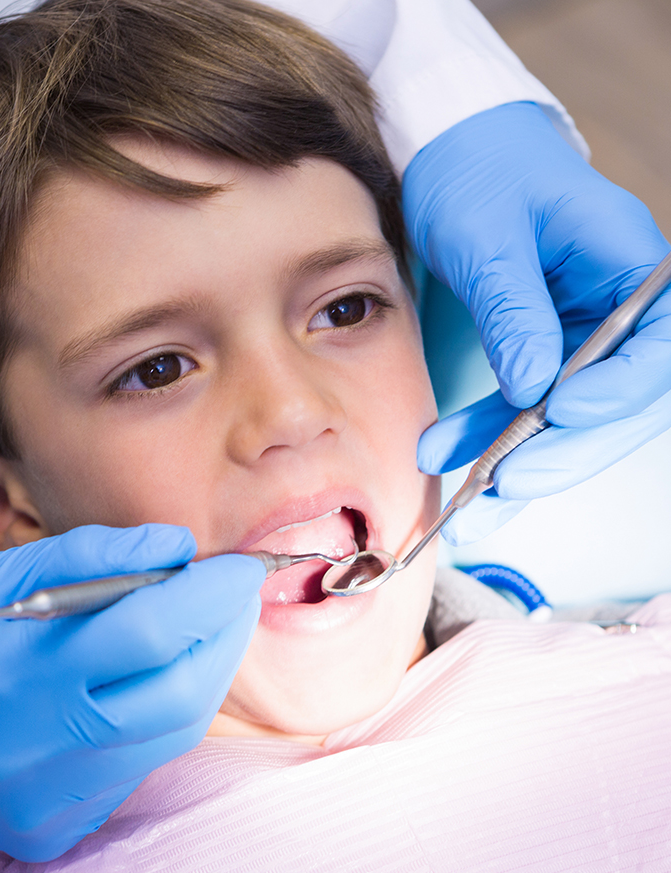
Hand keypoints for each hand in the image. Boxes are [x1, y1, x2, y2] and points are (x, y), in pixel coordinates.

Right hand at [0, 524, 263, 860]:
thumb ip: (87, 556)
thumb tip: (176, 548)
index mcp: (8, 668)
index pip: (146, 631)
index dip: (208, 595)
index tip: (238, 565)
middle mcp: (29, 745)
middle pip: (177, 697)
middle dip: (224, 637)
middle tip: (233, 596)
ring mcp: (41, 800)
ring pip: (167, 739)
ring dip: (200, 677)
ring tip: (199, 632)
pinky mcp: (46, 832)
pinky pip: (132, 772)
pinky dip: (153, 721)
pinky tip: (142, 686)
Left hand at [404, 102, 670, 543]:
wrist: (450, 151)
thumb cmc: (476, 170)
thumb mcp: (485, 236)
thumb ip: (514, 310)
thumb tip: (534, 388)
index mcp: (629, 261)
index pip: (657, 345)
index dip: (619, 390)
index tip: (560, 412)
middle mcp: (618, 302)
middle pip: (619, 397)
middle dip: (564, 448)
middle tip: (507, 484)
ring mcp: (585, 330)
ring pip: (570, 414)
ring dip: (518, 455)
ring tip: (469, 493)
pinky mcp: (546, 347)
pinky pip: (528, 403)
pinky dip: (490, 435)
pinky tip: (449, 458)